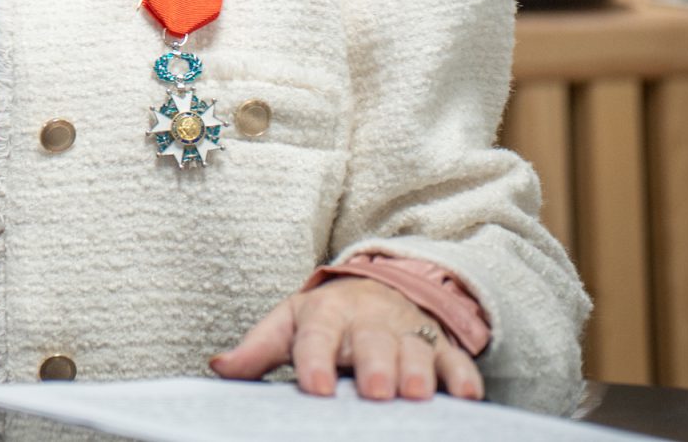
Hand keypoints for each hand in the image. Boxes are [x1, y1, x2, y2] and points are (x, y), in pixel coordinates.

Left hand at [209, 275, 483, 400]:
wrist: (378, 289)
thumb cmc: (326, 318)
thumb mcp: (289, 323)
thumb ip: (257, 350)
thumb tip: (220, 369)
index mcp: (326, 314)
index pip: (316, 336)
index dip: (315, 360)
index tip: (315, 387)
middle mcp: (369, 321)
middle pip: (372, 342)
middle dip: (375, 365)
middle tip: (375, 391)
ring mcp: (407, 333)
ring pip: (416, 351)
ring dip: (418, 372)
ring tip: (415, 396)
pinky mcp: (440, 346)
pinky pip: (456, 360)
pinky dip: (463, 377)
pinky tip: (467, 398)